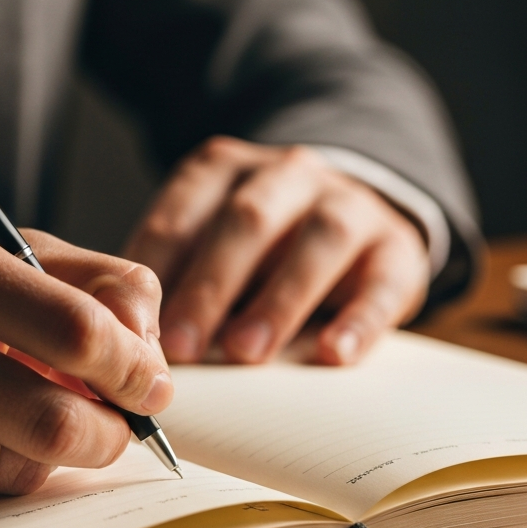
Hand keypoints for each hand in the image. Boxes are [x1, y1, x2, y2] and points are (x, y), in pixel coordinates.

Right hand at [0, 222, 170, 499]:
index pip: (74, 330)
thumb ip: (82, 280)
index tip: (151, 380)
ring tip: (31, 414)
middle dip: (111, 434)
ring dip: (50, 453)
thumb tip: (150, 347)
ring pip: (17, 470)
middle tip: (119, 422)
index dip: (134, 367)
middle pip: (56, 423)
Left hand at [125, 138, 429, 364]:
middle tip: (181, 347)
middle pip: (247, 221)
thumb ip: (176, 279)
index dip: (157, 269)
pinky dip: (359, 321)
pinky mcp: (397, 248)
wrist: (354, 221)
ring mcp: (349, 205)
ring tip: (246, 351)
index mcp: (227, 172)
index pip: (183, 212)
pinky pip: (383, 281)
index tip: (135, 325)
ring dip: (279, 298)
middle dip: (209, 285)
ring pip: (320, 239)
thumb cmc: (260, 250)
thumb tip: (129, 343)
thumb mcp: (211, 246)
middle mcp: (288, 176)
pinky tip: (333, 355)